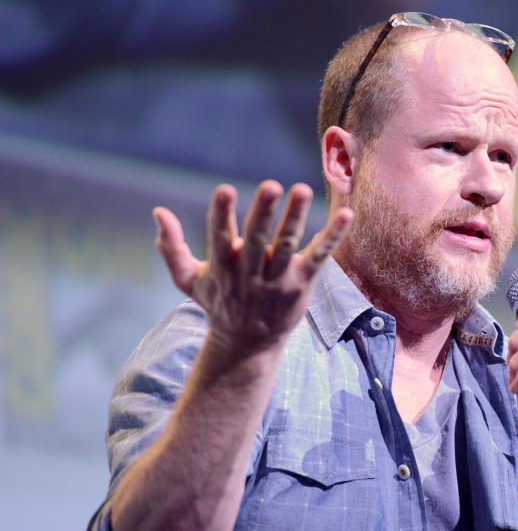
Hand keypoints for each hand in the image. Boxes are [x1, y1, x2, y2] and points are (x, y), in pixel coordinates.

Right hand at [153, 180, 352, 353]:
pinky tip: (346, 215)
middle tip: (271, 186)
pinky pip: (319, 256)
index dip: (222, 214)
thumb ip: (171, 248)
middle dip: (263, 213)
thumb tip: (157, 212)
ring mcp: (278, 279)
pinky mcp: (302, 282)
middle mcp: (250, 273)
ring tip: (302, 189)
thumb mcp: (187, 280)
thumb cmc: (218, 303)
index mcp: (222, 267)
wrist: (247, 345)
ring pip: (287, 245)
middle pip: (257, 240)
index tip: (225, 189)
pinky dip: (332, 236)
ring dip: (295, 218)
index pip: (220, 237)